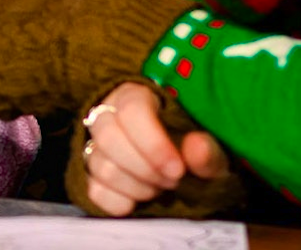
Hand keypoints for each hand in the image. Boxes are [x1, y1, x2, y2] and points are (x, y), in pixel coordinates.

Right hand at [82, 82, 229, 215]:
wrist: (182, 169)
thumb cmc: (193, 152)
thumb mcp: (210, 151)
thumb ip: (208, 151)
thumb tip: (197, 147)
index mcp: (135, 96)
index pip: (132, 111)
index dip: (153, 143)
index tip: (177, 170)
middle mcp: (107, 115)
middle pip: (108, 138)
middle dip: (145, 168)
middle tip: (173, 180)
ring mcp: (94, 145)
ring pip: (102, 167)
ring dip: (137, 186)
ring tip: (160, 187)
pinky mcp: (90, 175)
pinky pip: (95, 192)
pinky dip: (121, 203)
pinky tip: (140, 200)